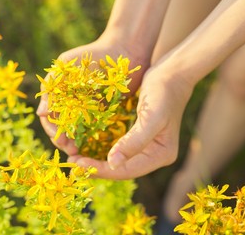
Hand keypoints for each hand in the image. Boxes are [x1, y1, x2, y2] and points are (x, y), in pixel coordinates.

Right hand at [36, 37, 149, 155]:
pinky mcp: (105, 112)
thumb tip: (41, 114)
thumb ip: (51, 86)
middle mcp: (72, 104)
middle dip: (64, 140)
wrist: (123, 49)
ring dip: (77, 143)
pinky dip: (92, 138)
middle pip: (63, 128)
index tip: (60, 138)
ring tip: (80, 150)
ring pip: (78, 132)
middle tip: (71, 149)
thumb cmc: (91, 55)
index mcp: (60, 96)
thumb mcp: (65, 65)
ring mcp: (88, 110)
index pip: (50, 118)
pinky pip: (96, 129)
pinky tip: (94, 145)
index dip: (53, 130)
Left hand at [68, 68, 193, 178]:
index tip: (78, 164)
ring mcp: (146, 146)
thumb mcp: (151, 118)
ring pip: (117, 160)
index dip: (101, 170)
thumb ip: (134, 142)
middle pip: (121, 169)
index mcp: (161, 155)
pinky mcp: (138, 136)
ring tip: (75, 157)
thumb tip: (113, 164)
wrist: (172, 72)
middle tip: (72, 163)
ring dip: (96, 160)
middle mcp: (154, 155)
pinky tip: (85, 145)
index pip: (127, 170)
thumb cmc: (163, 93)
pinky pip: (117, 148)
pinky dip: (101, 148)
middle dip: (96, 168)